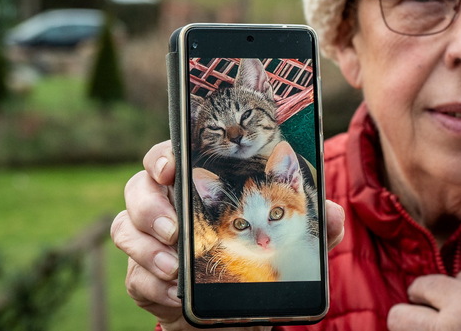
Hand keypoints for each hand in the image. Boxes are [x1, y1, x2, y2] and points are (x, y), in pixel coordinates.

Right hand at [110, 140, 345, 330]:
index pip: (170, 154)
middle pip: (138, 188)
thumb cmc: (261, 255)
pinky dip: (153, 284)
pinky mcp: (143, 275)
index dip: (164, 155)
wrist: (239, 307)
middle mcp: (167, 204)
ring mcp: (151, 239)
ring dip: (148, 248)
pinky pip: (134, 275)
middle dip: (151, 206)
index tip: (171, 166)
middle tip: (176, 229)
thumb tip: (335, 215)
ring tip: (176, 266)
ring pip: (126, 229)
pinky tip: (176, 292)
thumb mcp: (295, 238)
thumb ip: (317, 224)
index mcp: (198, 182)